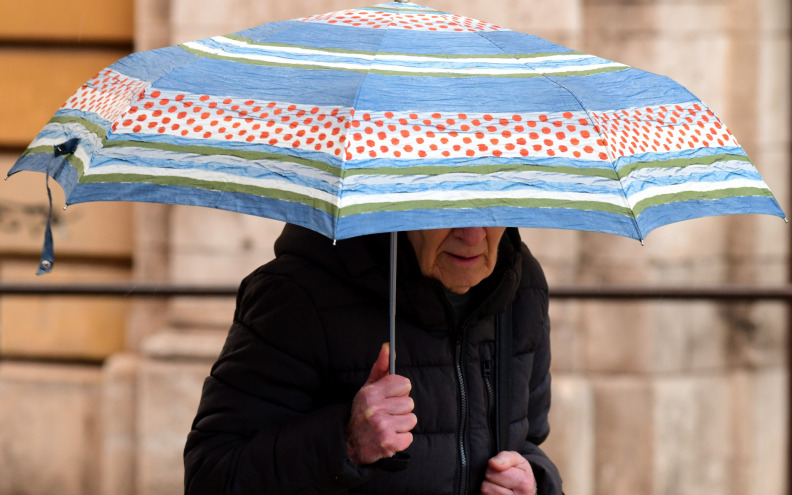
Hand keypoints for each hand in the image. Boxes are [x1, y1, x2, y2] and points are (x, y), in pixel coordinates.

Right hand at [345, 343, 416, 464]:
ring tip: (388, 426)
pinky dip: (401, 439)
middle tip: (387, 414)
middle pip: (409, 402)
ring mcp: (382, 427)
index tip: (391, 397)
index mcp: (371, 393)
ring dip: (402, 424)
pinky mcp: (389, 444)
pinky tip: (389, 437)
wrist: (349, 444)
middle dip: (401, 409)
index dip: (400, 391)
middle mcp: (375, 409)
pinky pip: (409, 437)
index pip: (404, 383)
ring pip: (411, 419)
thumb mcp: (368, 388)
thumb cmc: (363, 412)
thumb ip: (381, 368)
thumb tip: (387, 346)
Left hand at [481, 451, 536, 494]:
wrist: (526, 489)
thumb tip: (493, 463)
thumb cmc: (519, 472)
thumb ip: (505, 458)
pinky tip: (496, 494)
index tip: (500, 470)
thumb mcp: (516, 460)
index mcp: (524, 483)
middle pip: (486, 487)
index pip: (492, 474)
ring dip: (488, 489)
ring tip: (498, 487)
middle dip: (489, 480)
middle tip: (499, 480)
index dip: (492, 469)